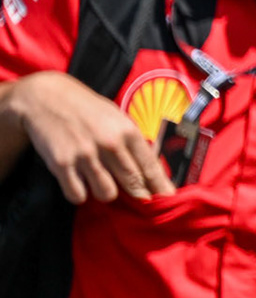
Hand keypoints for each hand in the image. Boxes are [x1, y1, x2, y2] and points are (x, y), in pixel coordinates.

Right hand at [10, 71, 174, 203]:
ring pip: (107, 193)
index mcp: (128, 131)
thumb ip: (131, 142)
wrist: (45, 97)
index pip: (150, 166)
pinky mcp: (62, 164)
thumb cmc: (86, 109)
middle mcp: (110, 144)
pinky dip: (80, 194)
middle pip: (133, 183)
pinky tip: (79, 183)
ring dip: (106, 192)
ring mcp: (86, 155)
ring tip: (101, 182)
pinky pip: (78, 195)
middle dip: (139, 196)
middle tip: (141, 200)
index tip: (167, 199)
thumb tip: (150, 168)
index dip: (160, 186)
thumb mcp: (116, 118)